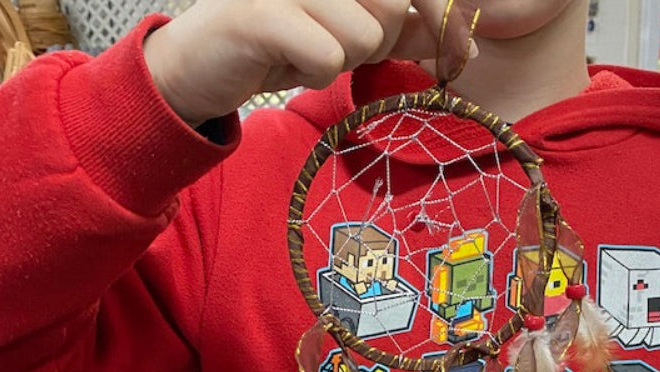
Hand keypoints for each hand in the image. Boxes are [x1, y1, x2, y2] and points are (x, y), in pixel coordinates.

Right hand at [143, 0, 450, 125]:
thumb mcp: (348, 33)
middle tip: (340, 47)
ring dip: (342, 61)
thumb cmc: (279, 42)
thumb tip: (459, 41)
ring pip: (365, 36)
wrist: (201, 64)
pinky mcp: (262, 12)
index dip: (438, 17)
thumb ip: (402, 31)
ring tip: (306, 53)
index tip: (458, 51)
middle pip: (396, 6)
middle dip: (382, 42)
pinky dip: (315, 75)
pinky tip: (288, 64)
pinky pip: (328, 59)